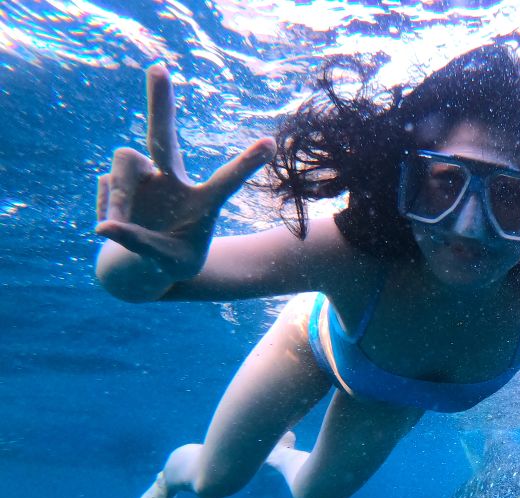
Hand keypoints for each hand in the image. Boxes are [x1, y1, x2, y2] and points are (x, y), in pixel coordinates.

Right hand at [95, 64, 275, 280]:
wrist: (148, 263)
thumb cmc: (173, 261)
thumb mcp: (168, 264)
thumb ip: (141, 246)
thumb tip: (104, 229)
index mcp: (203, 202)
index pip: (226, 180)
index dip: (246, 164)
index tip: (271, 144)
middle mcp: (172, 180)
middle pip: (163, 136)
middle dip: (158, 102)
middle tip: (157, 67)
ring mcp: (143, 177)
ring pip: (123, 164)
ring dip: (118, 196)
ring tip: (113, 227)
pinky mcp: (118, 180)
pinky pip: (106, 190)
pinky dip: (108, 213)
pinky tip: (114, 228)